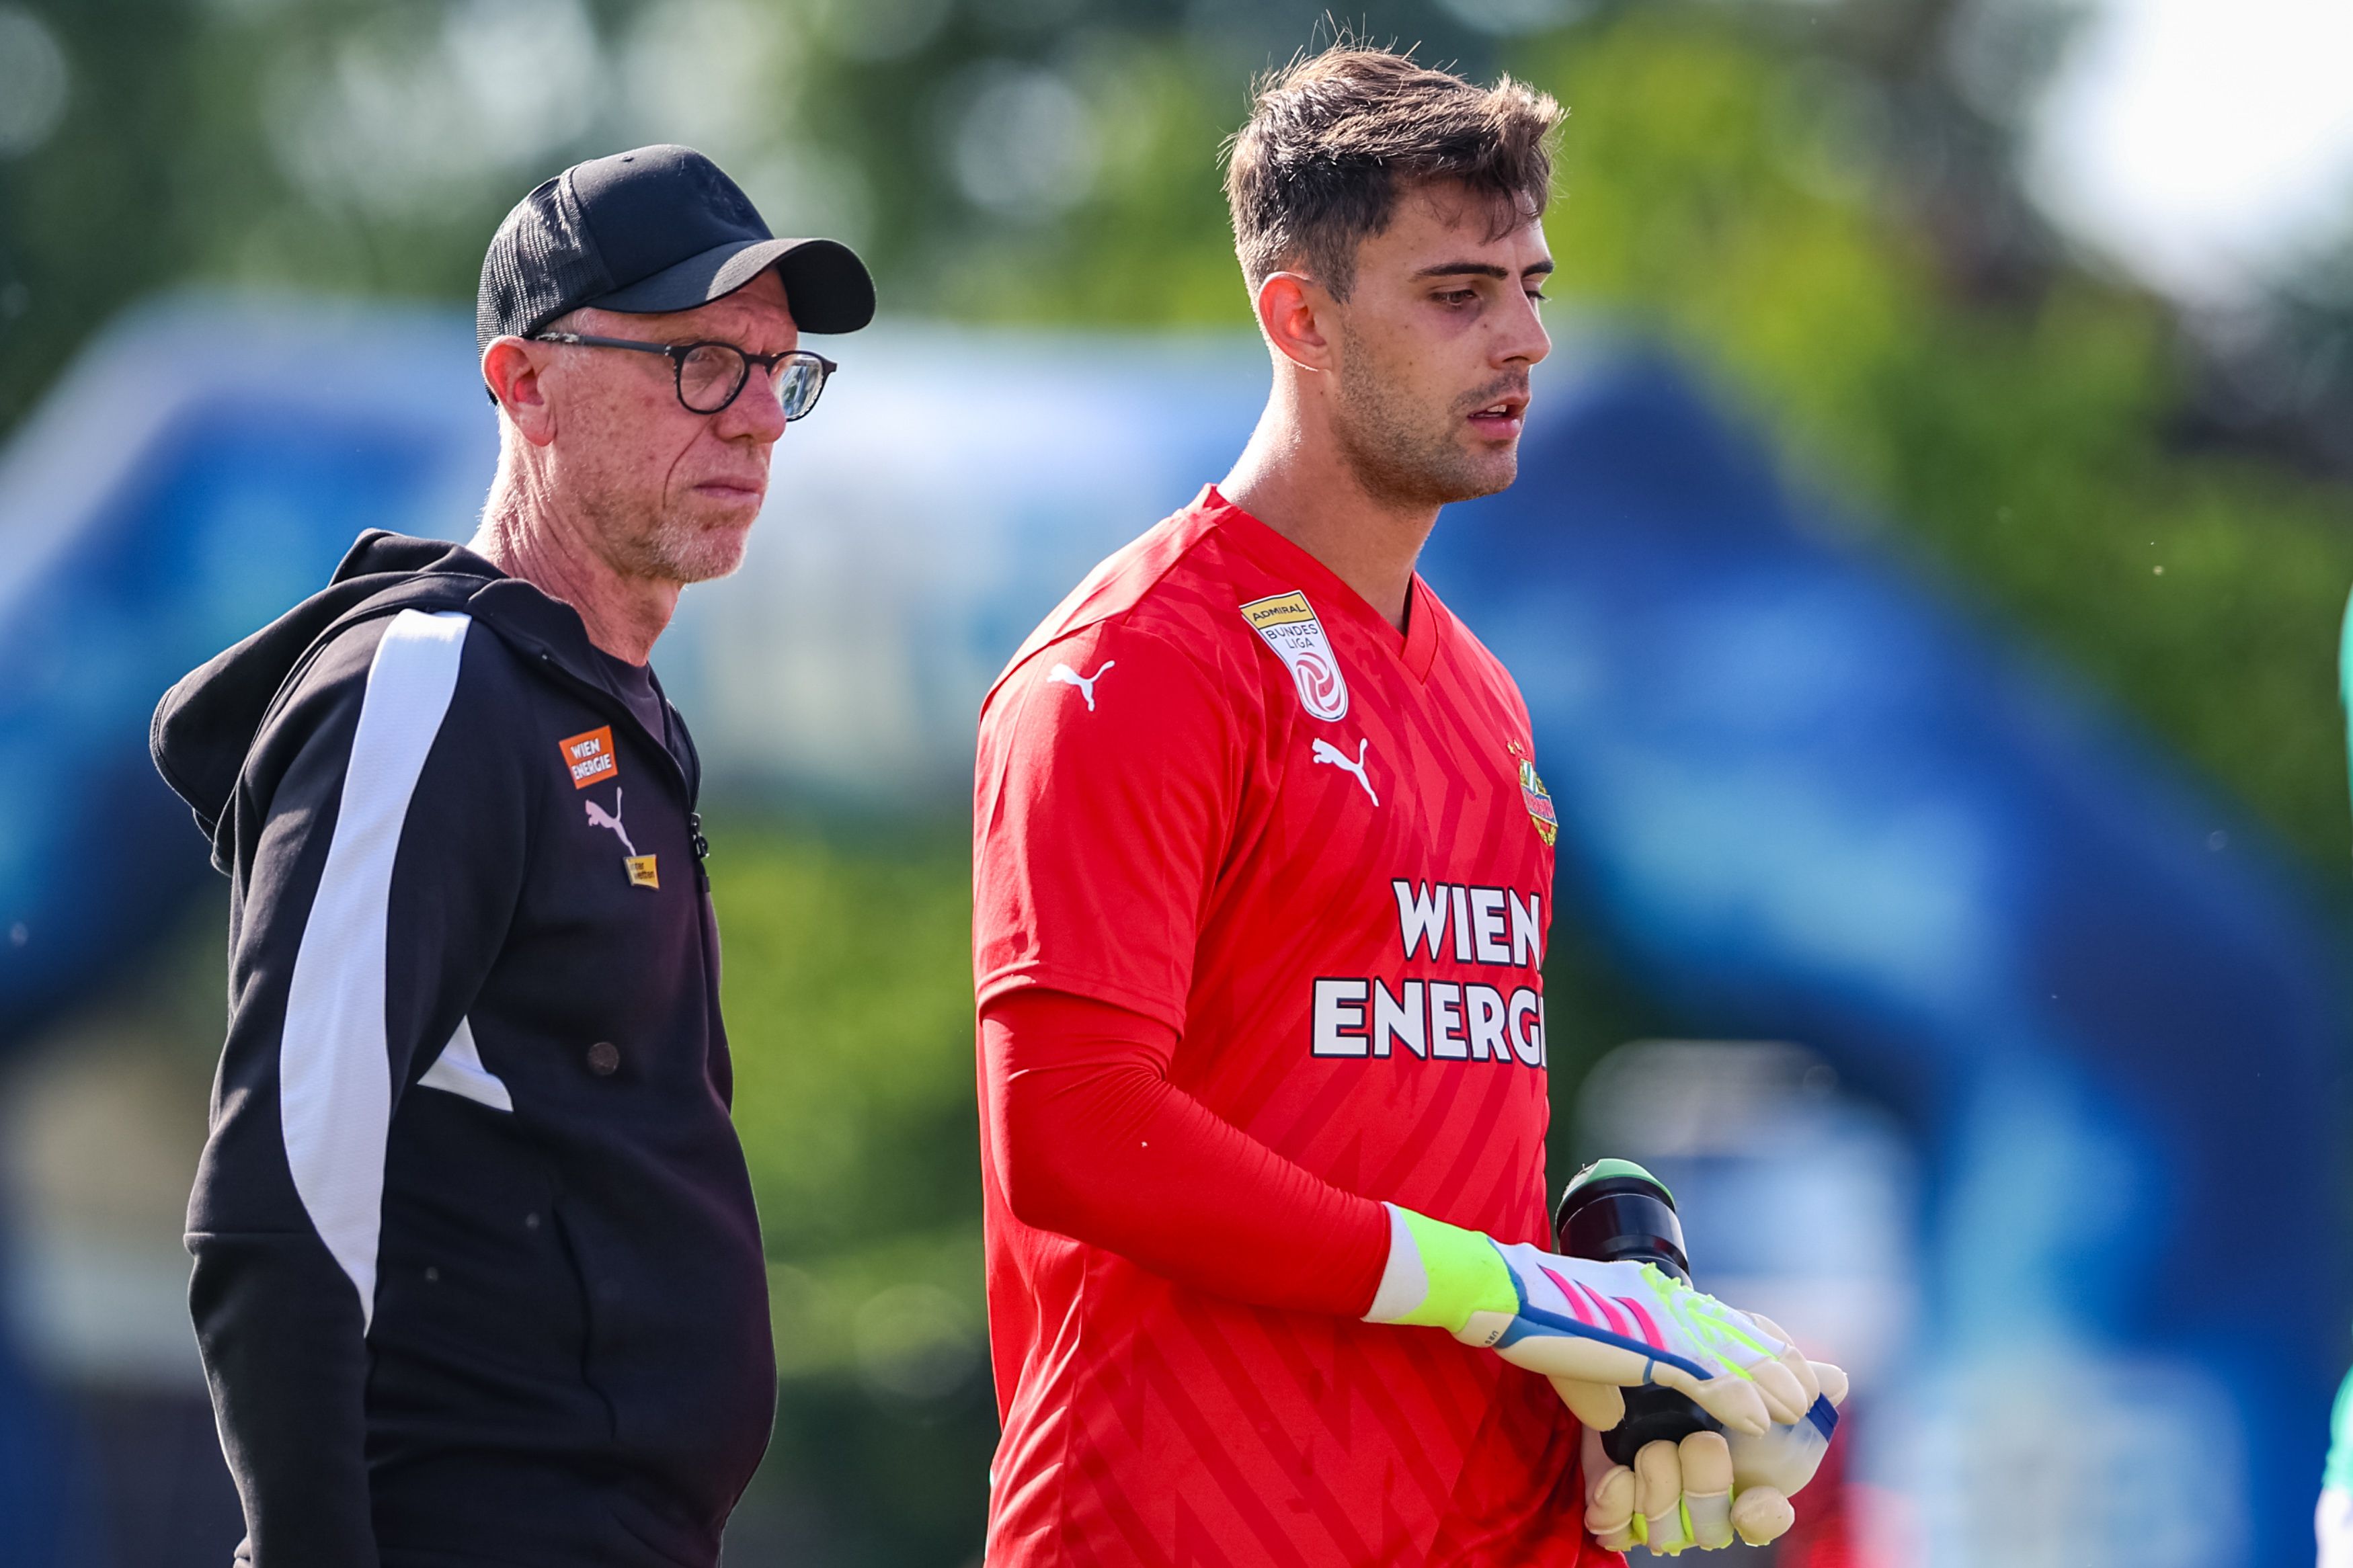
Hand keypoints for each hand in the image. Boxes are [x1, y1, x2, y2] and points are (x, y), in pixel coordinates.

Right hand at [1469, 1245, 1815, 1436]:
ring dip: (1772, 1385)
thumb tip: (1615, 1415)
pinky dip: (1740, 1402)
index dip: (1756, 1340)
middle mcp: (1665, 1304)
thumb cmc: (1532, 1319)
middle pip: (1740, 1333)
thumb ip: (1604, 1384)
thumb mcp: (1579, 1356)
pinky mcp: (1651, 1347)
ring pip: (1736, 1356)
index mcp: (1650, 1299)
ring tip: (1802, 1410)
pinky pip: (1710, 1380)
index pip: (1718, 1318)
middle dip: (1779, 1362)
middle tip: (1814, 1387)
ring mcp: (1661, 1323)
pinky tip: (1763, 1423)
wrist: (1507, 1294)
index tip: (1784, 1359)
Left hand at [1559, 1317, 1847, 1553]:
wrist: (1620, 1366)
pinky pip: (1616, 1528)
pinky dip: (1616, 1503)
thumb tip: (1834, 1380)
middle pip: (1713, 1526)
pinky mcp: (1615, 1505)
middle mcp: (1703, 1503)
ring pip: (1666, 1529)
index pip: (1766, 1516)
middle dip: (1706, 1486)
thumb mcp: (1734, 1361)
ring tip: (1653, 1446)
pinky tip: (1617, 1477)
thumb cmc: (1692, 1373)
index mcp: (1744, 1477)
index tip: (1755, 1499)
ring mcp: (1659, 1508)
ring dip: (1660, 1484)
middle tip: (1701, 1441)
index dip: (1764, 1516)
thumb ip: (1779, 1373)